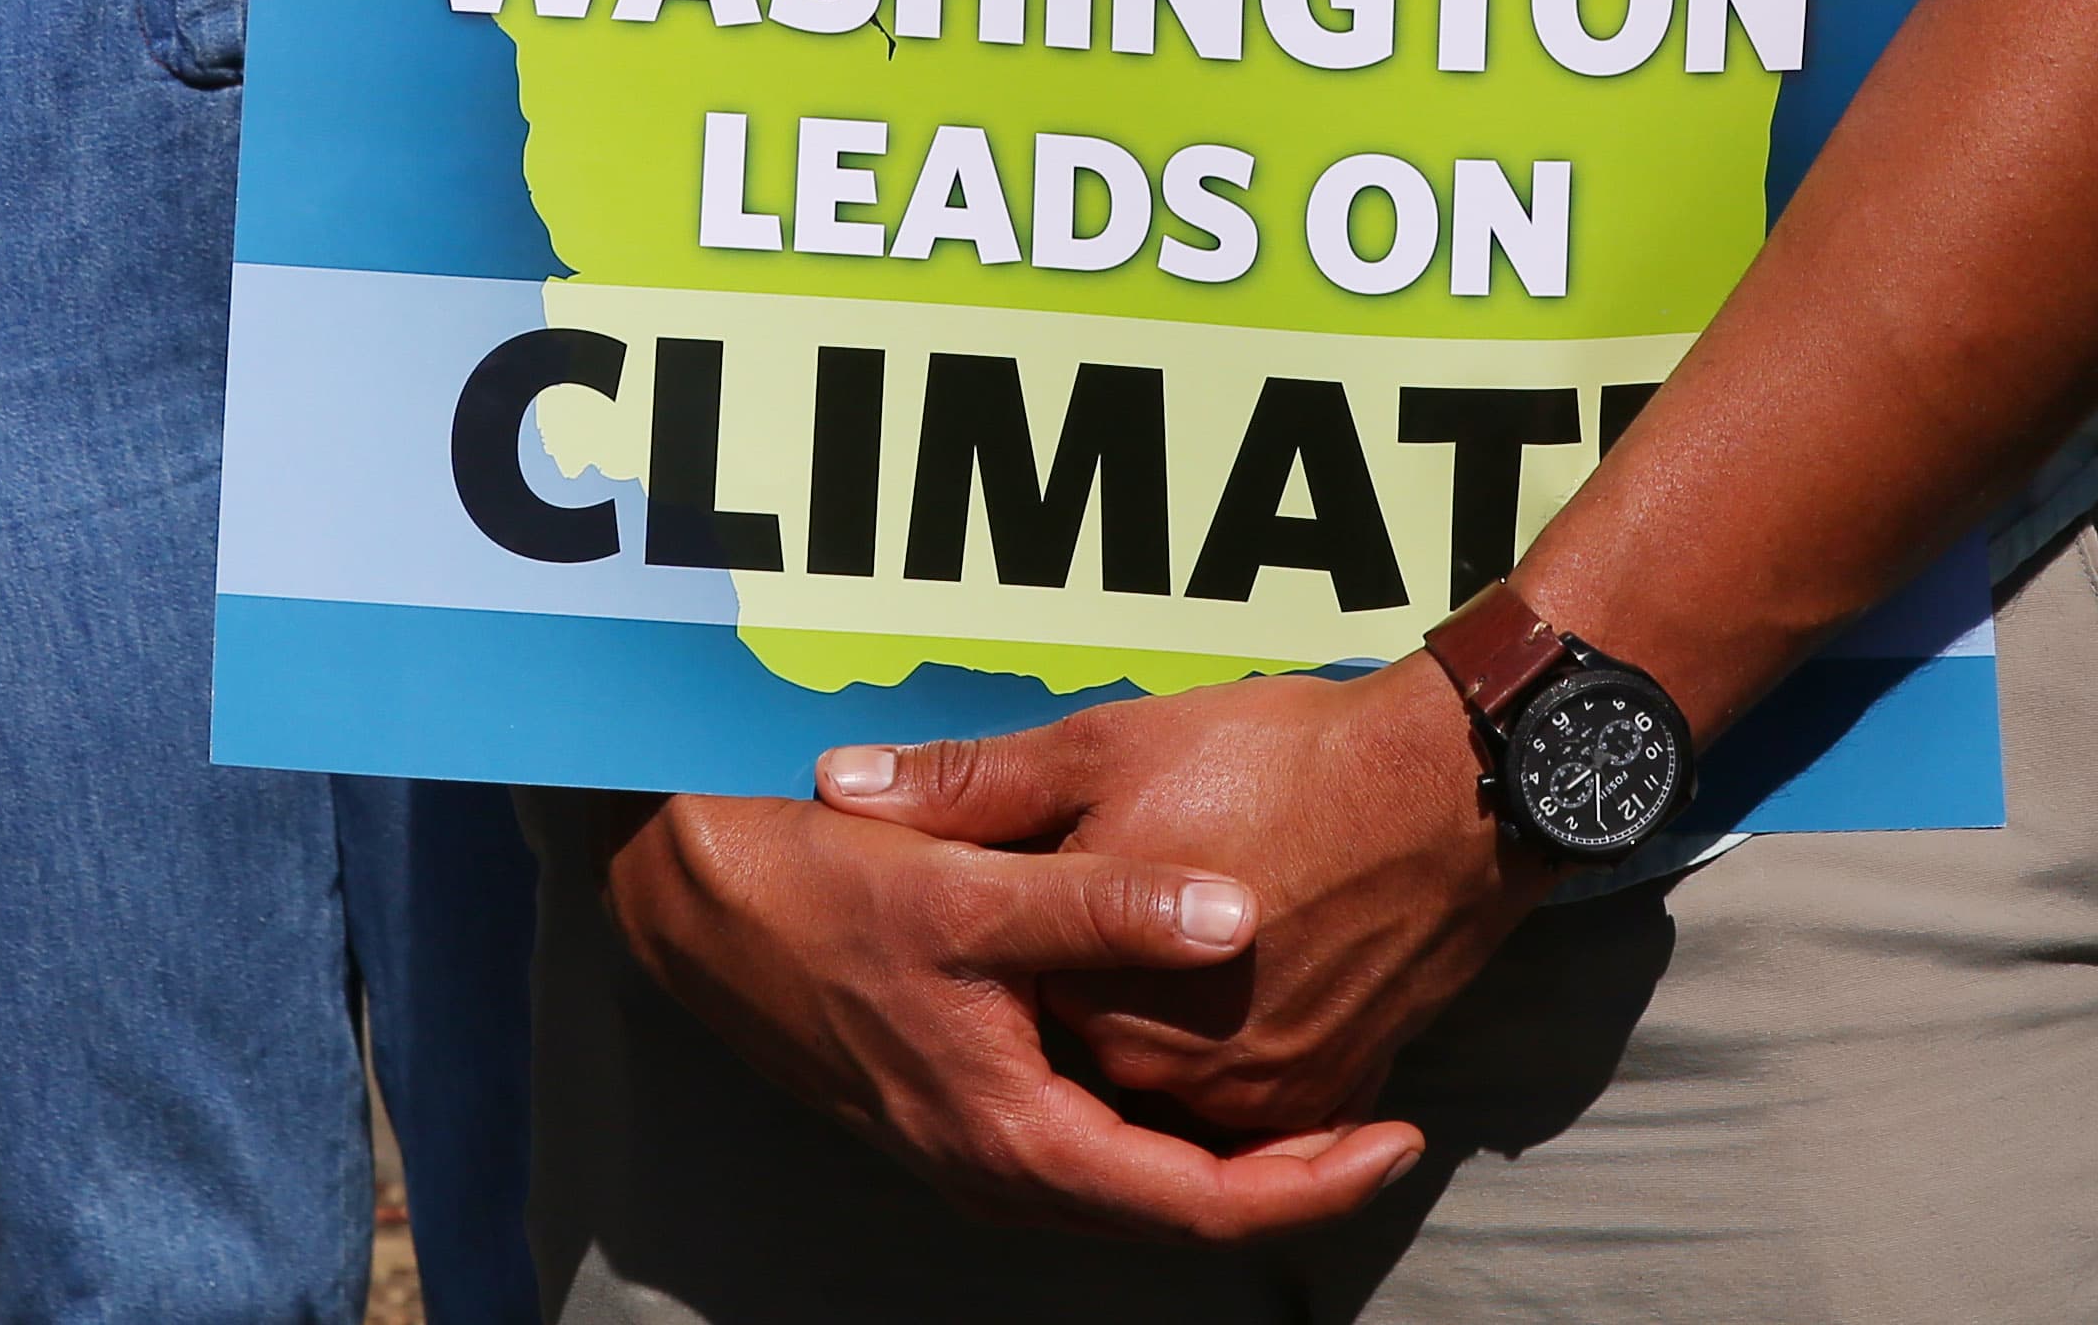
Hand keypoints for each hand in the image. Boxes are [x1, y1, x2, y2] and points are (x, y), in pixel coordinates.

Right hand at [601, 792, 1426, 1239]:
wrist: (697, 899)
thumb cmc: (824, 891)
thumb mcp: (972, 887)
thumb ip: (1106, 906)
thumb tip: (1240, 919)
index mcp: (1012, 1137)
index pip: (1196, 1205)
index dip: (1310, 1184)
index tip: (1400, 1139)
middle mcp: (996, 1167)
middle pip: (1174, 1209)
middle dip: (1285, 1177)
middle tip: (1383, 1121)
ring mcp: (974, 1144)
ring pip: (1130, 1183)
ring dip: (1225, 1156)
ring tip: (1319, 1097)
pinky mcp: (960, 1104)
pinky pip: (1090, 1144)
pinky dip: (1162, 1123)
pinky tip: (1201, 1060)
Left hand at [813, 654, 1562, 1133]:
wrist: (1457, 789)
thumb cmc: (1281, 761)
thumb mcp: (1104, 749)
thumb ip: (969, 787)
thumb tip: (839, 787)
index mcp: (1101, 1008)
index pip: (1015, 999)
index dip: (1014, 934)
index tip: (1032, 876)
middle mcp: (1177, 1081)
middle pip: (1092, 1049)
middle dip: (1087, 985)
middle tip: (1117, 888)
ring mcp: (1263, 1096)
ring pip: (1174, 1077)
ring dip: (1161, 1019)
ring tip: (1181, 921)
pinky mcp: (1334, 1089)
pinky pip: (1255, 1096)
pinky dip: (1234, 1046)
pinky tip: (1241, 966)